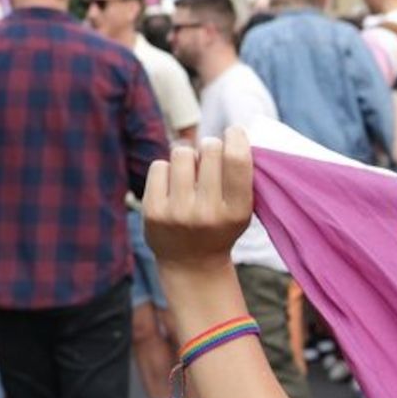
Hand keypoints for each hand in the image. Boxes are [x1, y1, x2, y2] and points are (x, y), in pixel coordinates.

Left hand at [143, 127, 252, 271]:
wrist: (192, 264)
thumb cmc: (222, 225)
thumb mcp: (243, 208)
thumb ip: (242, 175)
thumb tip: (235, 133)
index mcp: (237, 210)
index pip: (237, 160)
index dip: (236, 137)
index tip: (234, 132)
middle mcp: (208, 212)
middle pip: (210, 149)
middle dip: (211, 146)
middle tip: (211, 158)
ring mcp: (178, 212)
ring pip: (182, 152)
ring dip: (188, 156)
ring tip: (190, 173)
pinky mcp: (153, 211)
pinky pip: (159, 166)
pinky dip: (167, 170)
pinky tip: (173, 186)